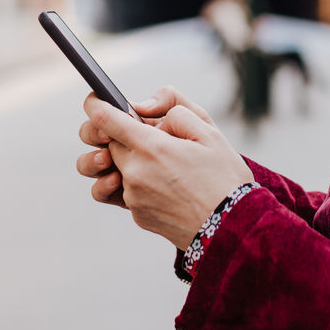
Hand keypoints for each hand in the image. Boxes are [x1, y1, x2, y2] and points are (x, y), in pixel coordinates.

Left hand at [77, 88, 253, 249]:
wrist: (233, 230)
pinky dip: (142, 182)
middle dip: (122, 133)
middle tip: (152, 134)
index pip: (104, 119)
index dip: (96, 104)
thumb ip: (174, 108)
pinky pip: (129, 190)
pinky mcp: (138, 215)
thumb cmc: (225, 178)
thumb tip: (143, 109)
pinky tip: (170, 185)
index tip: (96, 98)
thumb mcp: (209, 131)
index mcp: (151, 148)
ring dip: (131, 159)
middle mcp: (135, 173)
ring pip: (117, 167)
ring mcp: (133, 198)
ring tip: (160, 162)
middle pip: (108, 144)